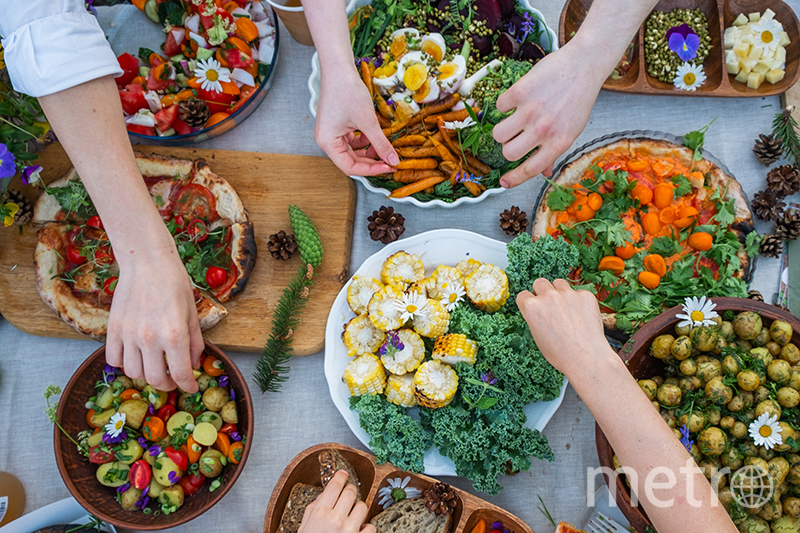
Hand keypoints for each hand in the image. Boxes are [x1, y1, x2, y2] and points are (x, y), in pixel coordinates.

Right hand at [105, 244, 202, 392]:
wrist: (147, 261)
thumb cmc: (174, 283)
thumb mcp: (192, 313)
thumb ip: (195, 343)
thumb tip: (194, 365)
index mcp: (174, 334)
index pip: (181, 374)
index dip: (188, 385)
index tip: (190, 387)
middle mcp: (150, 338)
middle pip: (156, 379)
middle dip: (168, 384)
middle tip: (173, 379)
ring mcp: (129, 334)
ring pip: (134, 373)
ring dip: (146, 375)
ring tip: (155, 367)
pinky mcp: (113, 329)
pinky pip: (113, 359)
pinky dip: (124, 364)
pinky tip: (135, 356)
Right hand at [299, 471, 374, 532]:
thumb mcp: (304, 528)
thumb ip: (312, 511)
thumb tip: (321, 497)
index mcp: (320, 513)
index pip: (334, 486)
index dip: (340, 477)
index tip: (343, 474)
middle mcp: (335, 518)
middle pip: (350, 492)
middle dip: (350, 491)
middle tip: (349, 493)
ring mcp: (349, 530)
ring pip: (363, 507)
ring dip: (359, 509)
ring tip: (353, 515)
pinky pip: (370, 527)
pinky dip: (365, 528)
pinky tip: (358, 531)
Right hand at [314, 68, 398, 175]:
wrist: (339, 67)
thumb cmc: (346, 90)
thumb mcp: (367, 121)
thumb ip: (381, 143)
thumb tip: (392, 160)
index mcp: (327, 142)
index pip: (350, 167)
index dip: (371, 170)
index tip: (388, 167)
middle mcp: (326, 140)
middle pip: (351, 161)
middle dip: (371, 162)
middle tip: (390, 161)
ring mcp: (331, 133)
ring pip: (353, 151)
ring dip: (369, 151)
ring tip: (384, 148)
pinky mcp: (337, 125)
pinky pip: (352, 140)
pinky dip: (365, 141)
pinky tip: (375, 136)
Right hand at [492, 42, 604, 187]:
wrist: (583, 65)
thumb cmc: (578, 98)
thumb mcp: (572, 130)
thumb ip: (554, 151)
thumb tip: (544, 172)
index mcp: (558, 142)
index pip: (531, 169)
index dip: (514, 178)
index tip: (504, 182)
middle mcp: (543, 129)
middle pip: (508, 152)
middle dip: (508, 147)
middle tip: (515, 137)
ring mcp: (530, 111)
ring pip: (498, 133)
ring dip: (502, 129)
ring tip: (513, 119)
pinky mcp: (520, 92)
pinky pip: (500, 106)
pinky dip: (505, 104)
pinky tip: (519, 98)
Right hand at [516, 278, 608, 378]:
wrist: (586, 358)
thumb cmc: (561, 353)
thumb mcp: (537, 336)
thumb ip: (535, 317)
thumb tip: (539, 308)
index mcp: (531, 307)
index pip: (523, 295)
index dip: (528, 302)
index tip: (534, 307)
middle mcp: (548, 296)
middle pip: (540, 283)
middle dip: (542, 292)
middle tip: (549, 305)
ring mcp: (567, 294)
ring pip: (559, 283)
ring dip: (560, 292)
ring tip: (566, 308)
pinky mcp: (585, 295)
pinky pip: (578, 292)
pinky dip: (579, 301)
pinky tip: (581, 315)